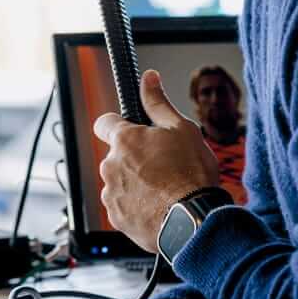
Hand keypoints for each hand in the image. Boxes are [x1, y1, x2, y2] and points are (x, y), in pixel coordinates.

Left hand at [94, 69, 219, 251]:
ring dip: (135, 181)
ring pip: (119, 180)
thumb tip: (148, 79)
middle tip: (162, 162)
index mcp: (125, 140)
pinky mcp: (117, 219)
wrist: (193, 220)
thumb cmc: (191, 174)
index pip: (104, 122)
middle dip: (134, 156)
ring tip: (164, 186)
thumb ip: (158, 102)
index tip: (132, 129)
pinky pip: (123, 205)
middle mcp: (111, 166)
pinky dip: (137, 204)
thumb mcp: (181, 128)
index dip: (118, 123)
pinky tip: (160, 204)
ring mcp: (112, 194)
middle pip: (116, 154)